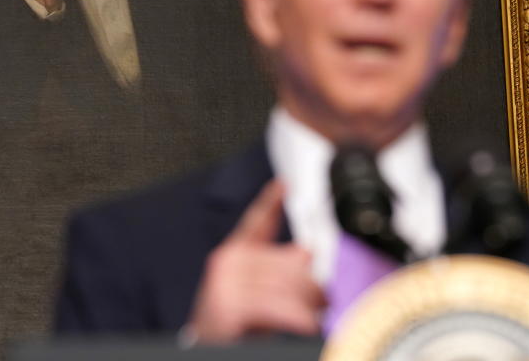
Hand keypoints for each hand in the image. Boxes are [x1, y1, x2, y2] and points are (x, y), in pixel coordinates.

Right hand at [186, 180, 324, 343]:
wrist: (207, 352)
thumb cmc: (233, 329)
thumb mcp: (255, 295)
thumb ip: (276, 271)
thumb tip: (305, 252)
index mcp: (232, 256)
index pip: (255, 223)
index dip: (271, 201)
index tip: (284, 183)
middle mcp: (227, 262)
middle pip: (292, 261)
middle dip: (312, 286)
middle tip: (321, 303)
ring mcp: (226, 283)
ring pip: (291, 285)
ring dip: (310, 307)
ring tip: (312, 320)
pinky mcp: (230, 307)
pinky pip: (282, 307)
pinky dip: (300, 319)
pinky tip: (305, 325)